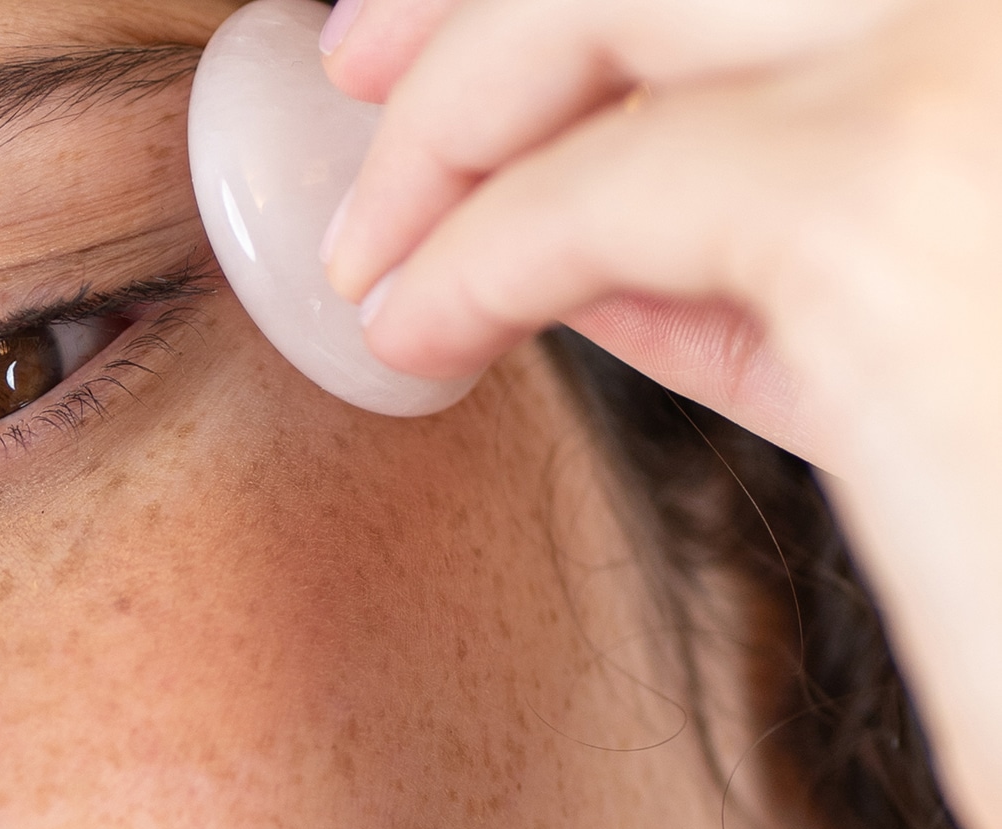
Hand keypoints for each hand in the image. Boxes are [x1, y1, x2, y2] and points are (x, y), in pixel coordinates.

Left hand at [321, 0, 1001, 828]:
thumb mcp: (875, 330)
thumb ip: (736, 239)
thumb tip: (559, 205)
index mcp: (992, 14)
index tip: (435, 37)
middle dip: (483, 0)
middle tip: (356, 70)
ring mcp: (962, 58)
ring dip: (450, 117)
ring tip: (367, 241)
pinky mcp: (878, 202)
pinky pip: (597, 194)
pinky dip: (475, 257)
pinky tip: (412, 327)